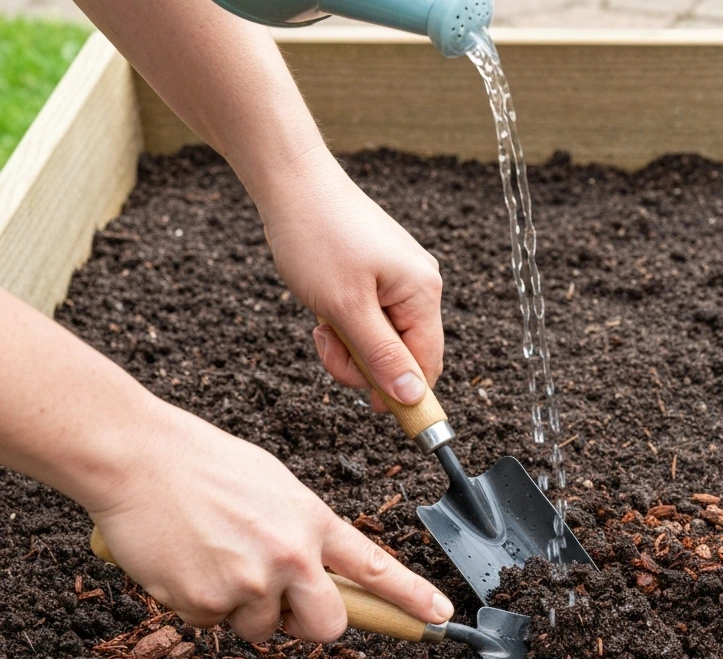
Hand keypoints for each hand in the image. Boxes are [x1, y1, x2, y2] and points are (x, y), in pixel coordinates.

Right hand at [89, 403, 452, 642]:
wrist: (137, 457)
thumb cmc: (202, 464)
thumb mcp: (274, 487)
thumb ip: (301, 529)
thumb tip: (313, 570)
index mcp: (313, 521)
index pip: (376, 567)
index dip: (411, 598)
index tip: (440, 617)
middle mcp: (290, 556)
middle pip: (327, 625)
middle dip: (308, 623)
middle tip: (280, 601)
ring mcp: (249, 582)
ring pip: (260, 630)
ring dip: (241, 610)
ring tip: (214, 557)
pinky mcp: (205, 601)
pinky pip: (212, 623)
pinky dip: (198, 602)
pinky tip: (185, 562)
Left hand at [259, 150, 443, 411]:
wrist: (290, 181)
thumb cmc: (316, 238)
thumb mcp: (346, 309)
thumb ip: (381, 356)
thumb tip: (413, 397)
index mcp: (423, 293)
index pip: (427, 364)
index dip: (401, 392)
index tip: (368, 408)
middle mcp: (421, 285)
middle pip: (404, 354)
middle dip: (363, 362)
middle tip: (326, 343)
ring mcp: (400, 277)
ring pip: (382, 338)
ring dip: (349, 343)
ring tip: (321, 320)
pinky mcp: (379, 272)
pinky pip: (370, 317)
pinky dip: (345, 321)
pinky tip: (323, 305)